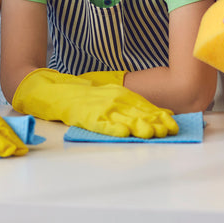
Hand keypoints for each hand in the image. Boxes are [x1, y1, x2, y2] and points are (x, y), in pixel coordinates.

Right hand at [12, 68, 176, 137]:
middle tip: (168, 131)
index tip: (173, 125)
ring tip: (151, 133)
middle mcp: (111, 99)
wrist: (50, 88)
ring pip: (122, 118)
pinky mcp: (85, 116)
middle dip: (154, 122)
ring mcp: (98, 107)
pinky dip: (112, 128)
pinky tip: (123, 133)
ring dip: (138, 126)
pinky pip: (101, 124)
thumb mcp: (108, 94)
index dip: (159, 116)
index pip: (144, 105)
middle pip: (137, 112)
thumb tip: (155, 111)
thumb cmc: (81, 94)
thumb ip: (129, 102)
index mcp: (118, 94)